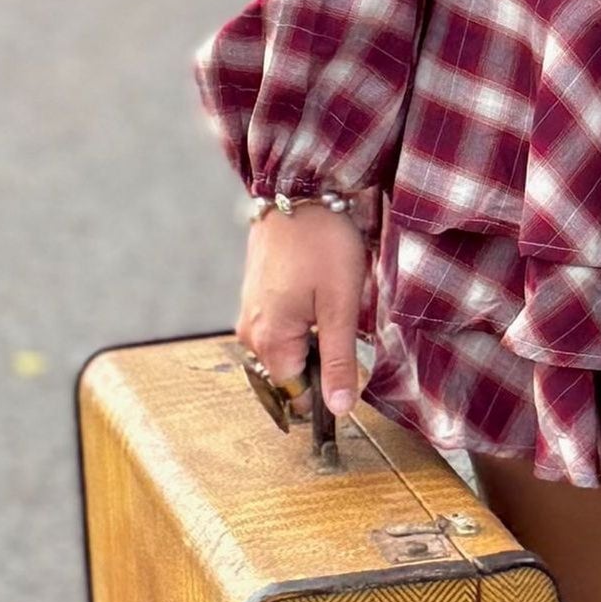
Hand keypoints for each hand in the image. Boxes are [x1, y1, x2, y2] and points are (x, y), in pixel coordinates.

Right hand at [235, 195, 380, 406]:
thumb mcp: (341, 307)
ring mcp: (250, 313)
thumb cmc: (323, 244)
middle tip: (344, 324)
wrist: (298, 192)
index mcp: (270, 340)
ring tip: (330, 303)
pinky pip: (279, 327)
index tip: (350, 367)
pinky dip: (302, 322)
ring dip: (313, 340)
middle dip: (321, 361)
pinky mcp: (255, 297)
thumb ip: (339, 361)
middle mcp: (251, 333)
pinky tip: (317, 294)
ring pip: (286, 350)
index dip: (327, 389)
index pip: (297, 396)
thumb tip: (338, 409)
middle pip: (290, 373)